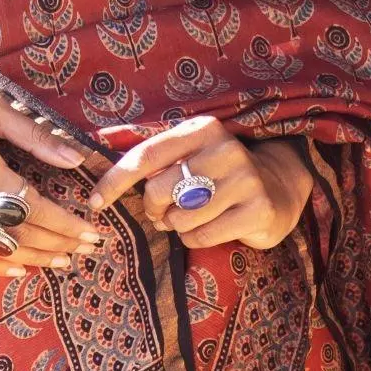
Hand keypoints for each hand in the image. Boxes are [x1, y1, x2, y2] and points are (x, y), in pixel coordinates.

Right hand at [0, 63, 101, 278]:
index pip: (29, 204)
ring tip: (62, 261)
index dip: (64, 222)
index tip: (93, 230)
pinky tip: (19, 268)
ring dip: (30, 258)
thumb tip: (76, 158)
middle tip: (88, 248)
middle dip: (57, 243)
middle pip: (14, 231)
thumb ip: (32, 135)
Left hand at [86, 115, 312, 251]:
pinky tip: (214, 227)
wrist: (277, 190)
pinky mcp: (257, 210)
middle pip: (158, 193)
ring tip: (197, 217)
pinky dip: (197, 240)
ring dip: (179, 227)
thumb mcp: (190, 156)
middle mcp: (225, 149)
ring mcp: (245, 180)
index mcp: (202, 129)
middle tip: (167, 211)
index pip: (145, 156)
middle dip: (155, 210)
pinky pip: (201, 237)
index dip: (114, 181)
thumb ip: (154, 162)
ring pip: (179, 220)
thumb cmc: (218, 176)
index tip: (94, 202)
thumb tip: (102, 186)